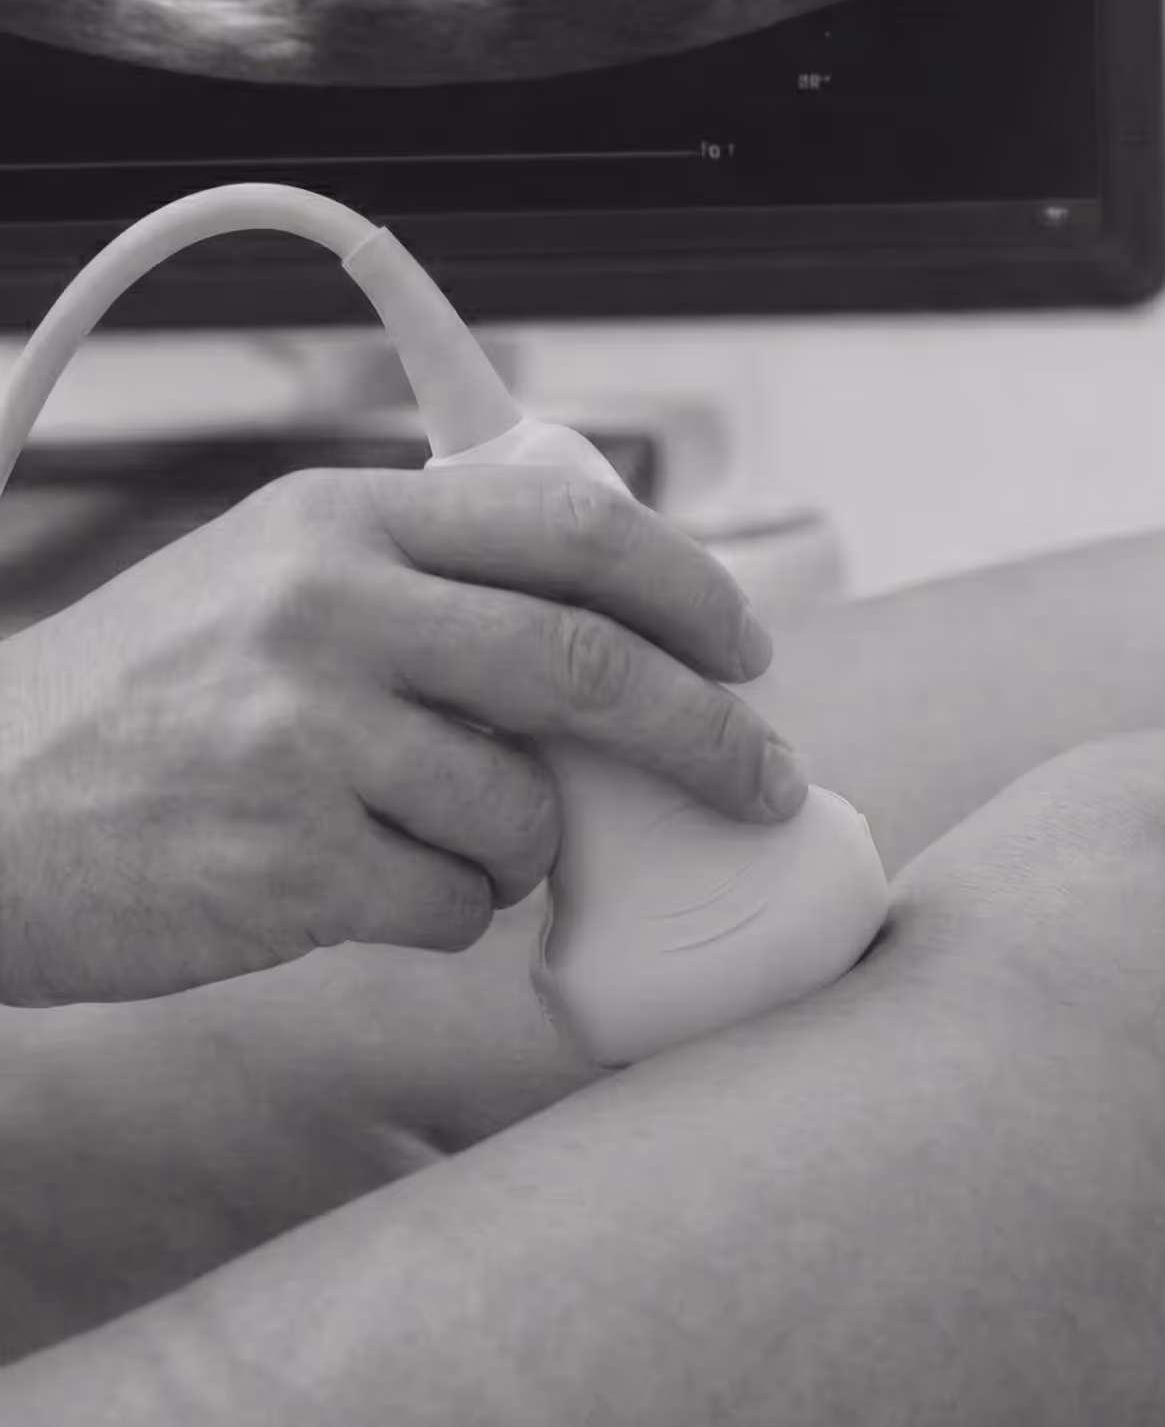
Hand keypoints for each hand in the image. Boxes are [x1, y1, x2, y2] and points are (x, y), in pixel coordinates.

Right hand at [0, 464, 803, 1006]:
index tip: (744, 644)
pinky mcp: (289, 865)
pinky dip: (452, 909)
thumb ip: (419, 572)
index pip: (568, 526)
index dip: (685, 587)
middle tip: (759, 773)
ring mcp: (308, 737)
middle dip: (705, 732)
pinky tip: (371, 885)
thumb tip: (607, 623)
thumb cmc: (142, 697)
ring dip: (527, 844)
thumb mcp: (266, 569)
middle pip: (586, 666)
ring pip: (526, 809)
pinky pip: (455, 904)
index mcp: (339, 518)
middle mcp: (330, 608)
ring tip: (447, 836)